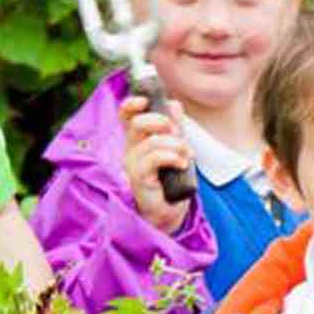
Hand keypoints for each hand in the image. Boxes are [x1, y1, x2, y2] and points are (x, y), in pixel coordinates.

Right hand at [120, 94, 193, 234]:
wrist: (170, 213)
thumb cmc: (170, 183)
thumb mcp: (176, 150)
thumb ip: (175, 128)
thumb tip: (175, 105)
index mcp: (137, 141)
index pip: (126, 116)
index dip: (132, 104)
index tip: (146, 100)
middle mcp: (130, 151)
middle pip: (137, 124)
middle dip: (162, 122)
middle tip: (177, 133)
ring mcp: (132, 166)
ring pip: (151, 142)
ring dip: (176, 145)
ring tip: (187, 156)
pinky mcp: (139, 180)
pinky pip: (154, 158)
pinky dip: (173, 156)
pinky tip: (182, 164)